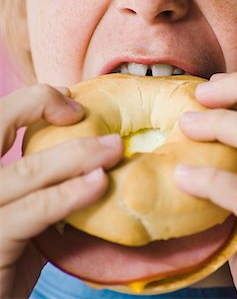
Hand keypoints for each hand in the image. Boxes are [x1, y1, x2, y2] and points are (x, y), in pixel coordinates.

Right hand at [0, 84, 122, 298]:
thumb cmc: (8, 250)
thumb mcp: (22, 206)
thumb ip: (43, 180)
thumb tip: (87, 151)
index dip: (31, 100)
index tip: (69, 104)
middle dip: (41, 106)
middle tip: (82, 111)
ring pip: (29, 168)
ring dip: (78, 154)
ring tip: (113, 149)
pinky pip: (35, 210)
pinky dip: (70, 193)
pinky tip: (98, 184)